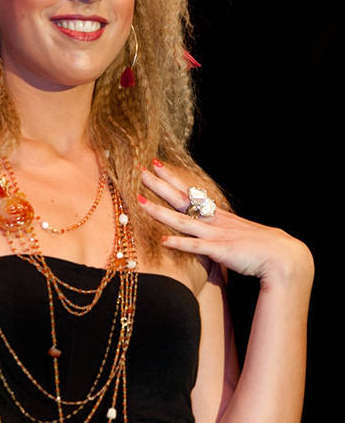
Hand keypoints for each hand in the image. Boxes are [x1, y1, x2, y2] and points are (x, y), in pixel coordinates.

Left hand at [138, 162, 313, 287]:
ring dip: (159, 211)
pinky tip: (163, 240)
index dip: (171, 178)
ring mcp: (216, 235)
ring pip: (182, 221)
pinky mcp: (220, 251)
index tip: (155, 164)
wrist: (284, 257)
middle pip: (181, 199)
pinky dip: (180, 244)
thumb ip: (220, 232)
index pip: (190, 192)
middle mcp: (214, 221)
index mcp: (218, 216)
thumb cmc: (261, 248)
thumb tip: (206, 232)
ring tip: (139, 201)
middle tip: (140, 170)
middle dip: (159, 185)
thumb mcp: (237, 234)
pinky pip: (196, 247)